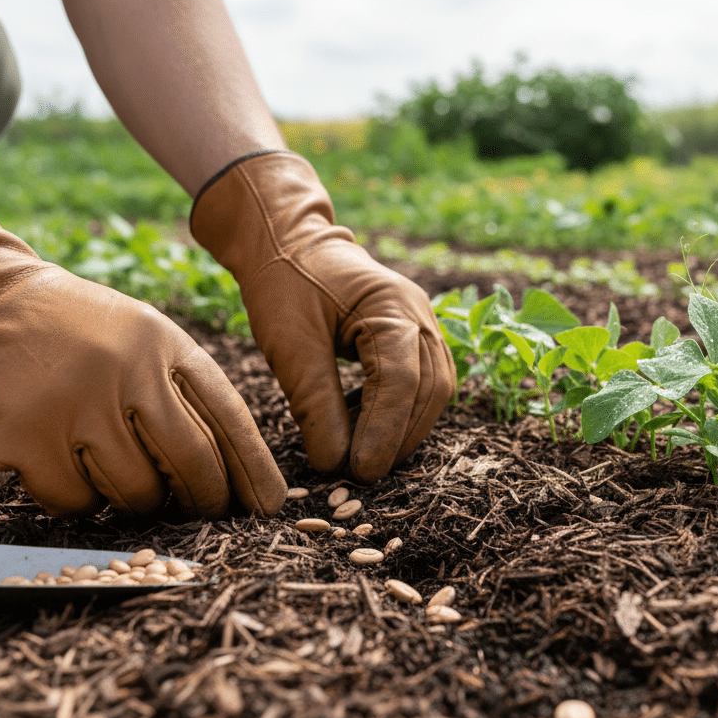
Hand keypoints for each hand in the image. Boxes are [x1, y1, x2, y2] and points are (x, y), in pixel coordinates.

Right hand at [0, 167, 284, 517]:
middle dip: (204, 498)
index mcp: (164, 344)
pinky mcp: (25, 437)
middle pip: (192, 462)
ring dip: (134, 498)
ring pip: (135, 491)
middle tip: (202, 510)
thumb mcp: (140, 335)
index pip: (227, 416)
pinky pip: (74, 501)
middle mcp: (128, 371)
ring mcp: (76, 404)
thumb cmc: (72, 331)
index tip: (268, 504)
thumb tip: (229, 469)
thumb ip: (181, 388)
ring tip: (113, 471)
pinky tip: (63, 469)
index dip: (254, 467)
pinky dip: (76, 499)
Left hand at [191, 151, 454, 482]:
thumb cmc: (284, 284)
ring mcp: (423, 322)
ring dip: (405, 429)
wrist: (288, 242)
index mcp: (391, 304)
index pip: (399, 378)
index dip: (382, 430)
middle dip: (400, 437)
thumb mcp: (290, 345)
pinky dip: (400, 411)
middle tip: (365, 475)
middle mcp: (419, 312)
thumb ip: (315, 404)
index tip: (359, 470)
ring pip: (434, 389)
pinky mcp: (413, 335)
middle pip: (429, 388)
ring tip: (368, 459)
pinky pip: (422, 381)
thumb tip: (333, 464)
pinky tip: (368, 429)